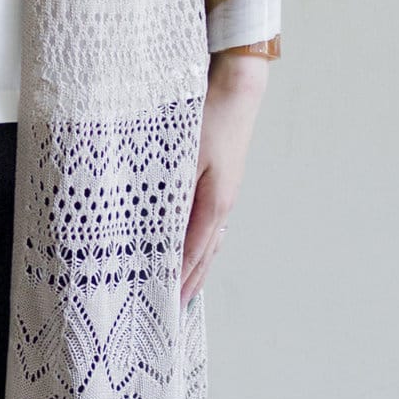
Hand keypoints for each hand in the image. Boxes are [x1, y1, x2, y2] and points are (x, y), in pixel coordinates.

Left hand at [179, 56, 266, 306]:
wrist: (239, 90)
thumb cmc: (209, 119)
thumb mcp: (185, 156)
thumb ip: (173, 193)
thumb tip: (159, 226)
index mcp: (215, 203)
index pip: (193, 253)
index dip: (181, 280)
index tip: (170, 304)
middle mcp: (223, 204)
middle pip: (205, 254)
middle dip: (190, 281)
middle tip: (175, 308)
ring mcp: (225, 194)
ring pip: (210, 240)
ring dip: (197, 265)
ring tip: (185, 287)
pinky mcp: (222, 183)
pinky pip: (210, 224)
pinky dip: (200, 243)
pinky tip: (192, 246)